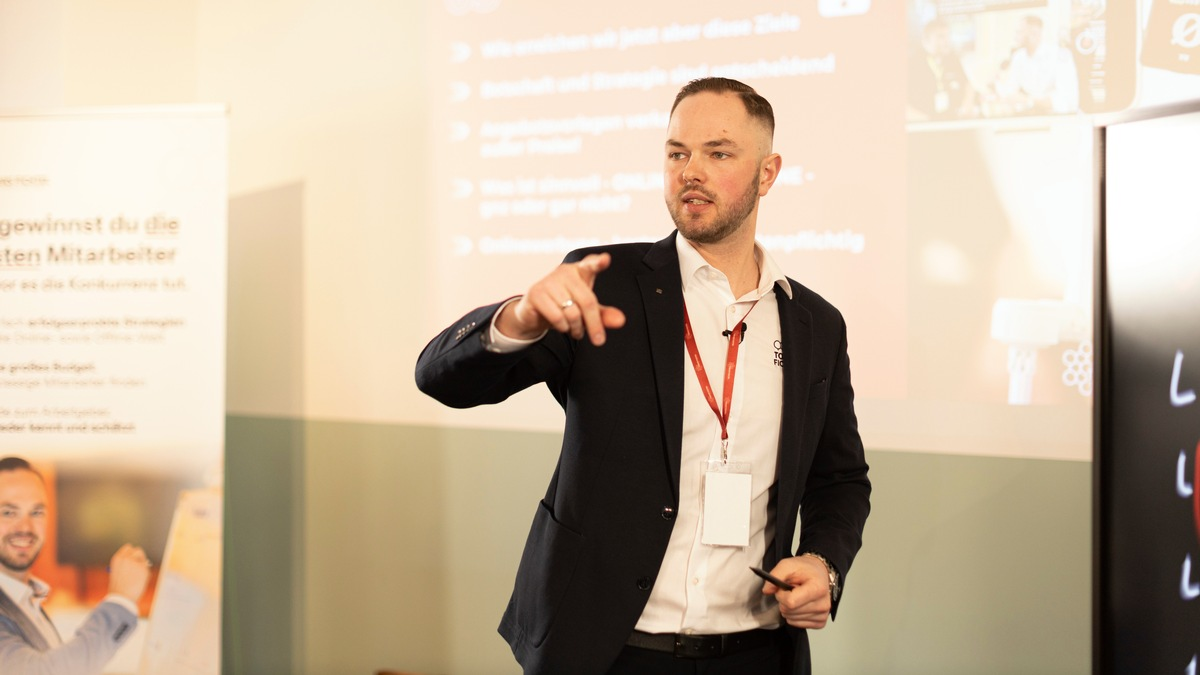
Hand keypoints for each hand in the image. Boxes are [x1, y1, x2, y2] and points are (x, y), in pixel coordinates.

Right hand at [108, 543, 151, 602]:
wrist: (121, 597)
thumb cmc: (118, 588)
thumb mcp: (118, 572)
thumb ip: (126, 565)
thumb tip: (136, 560)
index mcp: (117, 558)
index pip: (128, 548)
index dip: (130, 553)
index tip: (132, 558)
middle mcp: (126, 557)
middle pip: (137, 550)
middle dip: (138, 556)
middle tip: (138, 564)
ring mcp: (136, 562)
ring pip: (143, 557)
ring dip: (142, 563)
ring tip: (136, 574)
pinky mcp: (144, 568)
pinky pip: (146, 567)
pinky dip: (144, 572)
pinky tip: (139, 580)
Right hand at [496, 252, 625, 345]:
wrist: (535, 312)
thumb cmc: (564, 306)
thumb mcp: (587, 310)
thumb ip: (604, 315)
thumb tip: (620, 321)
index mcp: (580, 270)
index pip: (590, 264)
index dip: (598, 262)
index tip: (606, 260)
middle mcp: (565, 272)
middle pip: (587, 301)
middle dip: (594, 325)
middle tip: (598, 340)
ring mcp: (549, 281)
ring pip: (572, 312)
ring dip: (576, 328)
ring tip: (575, 330)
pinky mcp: (536, 294)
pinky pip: (557, 317)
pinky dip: (563, 327)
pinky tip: (563, 327)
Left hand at [760, 555, 832, 628]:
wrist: (819, 574)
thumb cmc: (805, 570)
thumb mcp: (788, 564)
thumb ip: (776, 574)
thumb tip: (767, 590)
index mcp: (817, 588)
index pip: (790, 602)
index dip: (781, 595)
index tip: (784, 587)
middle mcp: (823, 604)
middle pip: (789, 611)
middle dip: (784, 601)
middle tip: (791, 590)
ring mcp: (823, 615)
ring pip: (792, 619)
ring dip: (789, 608)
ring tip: (797, 596)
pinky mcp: (821, 622)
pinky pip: (797, 624)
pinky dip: (794, 615)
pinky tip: (800, 605)